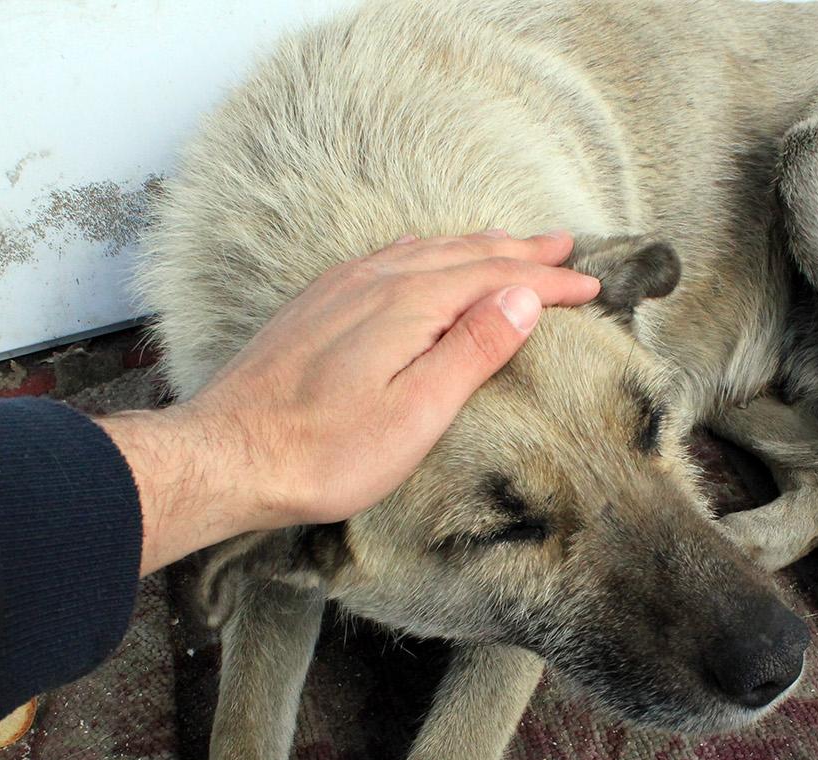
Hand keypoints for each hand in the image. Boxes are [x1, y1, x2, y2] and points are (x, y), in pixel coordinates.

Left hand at [96, 229, 599, 574]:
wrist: (226, 455)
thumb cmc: (322, 452)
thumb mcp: (416, 413)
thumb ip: (471, 349)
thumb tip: (521, 295)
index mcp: (408, 304)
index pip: (496, 278)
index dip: (548, 282)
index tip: (591, 286)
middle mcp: (374, 281)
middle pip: (463, 252)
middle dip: (519, 250)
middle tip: (564, 246)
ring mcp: (340, 288)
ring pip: (424, 249)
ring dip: (475, 246)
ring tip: (508, 246)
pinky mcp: (315, 305)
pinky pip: (387, 257)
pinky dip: (427, 251)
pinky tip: (422, 258)